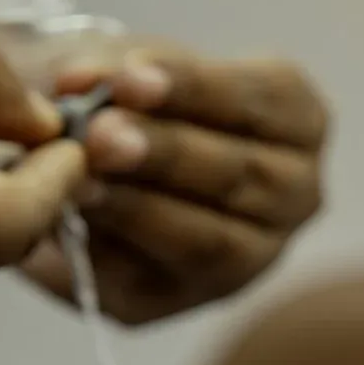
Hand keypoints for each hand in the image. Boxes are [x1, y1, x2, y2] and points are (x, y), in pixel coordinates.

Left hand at [20, 44, 328, 324]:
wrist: (90, 154)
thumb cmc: (133, 98)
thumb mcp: (129, 67)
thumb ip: (112, 72)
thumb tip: (79, 83)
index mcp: (297, 120)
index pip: (261, 101)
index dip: (194, 89)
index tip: (130, 79)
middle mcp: (295, 193)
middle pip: (239, 174)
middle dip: (164, 152)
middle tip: (99, 134)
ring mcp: (252, 255)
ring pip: (206, 241)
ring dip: (137, 209)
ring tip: (75, 180)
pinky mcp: (185, 297)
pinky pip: (153, 285)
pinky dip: (107, 254)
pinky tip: (65, 223)